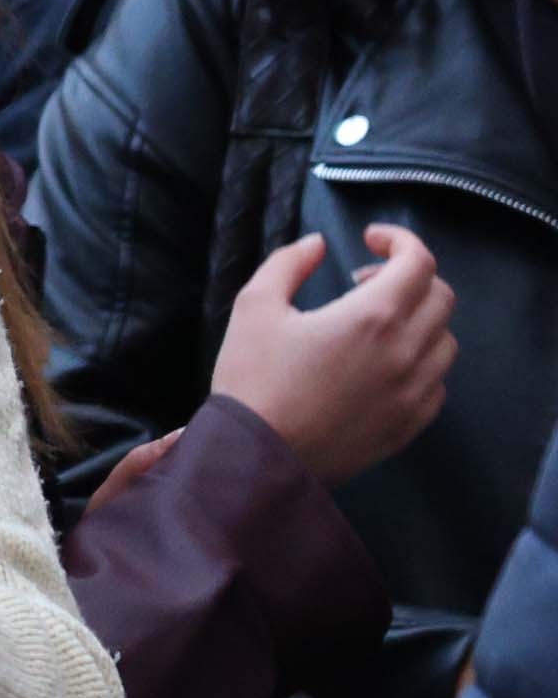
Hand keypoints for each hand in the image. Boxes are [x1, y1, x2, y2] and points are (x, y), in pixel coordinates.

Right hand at [210, 225, 454, 484]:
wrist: (258, 457)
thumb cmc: (253, 380)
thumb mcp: (254, 307)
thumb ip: (287, 264)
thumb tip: (316, 244)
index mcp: (372, 316)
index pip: (418, 261)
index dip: (399, 240)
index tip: (369, 240)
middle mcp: (407, 351)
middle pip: (440, 296)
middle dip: (408, 277)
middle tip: (365, 282)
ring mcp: (415, 391)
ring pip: (444, 339)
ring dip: (418, 319)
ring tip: (377, 325)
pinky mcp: (412, 423)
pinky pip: (437, 382)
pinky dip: (420, 361)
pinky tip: (384, 365)